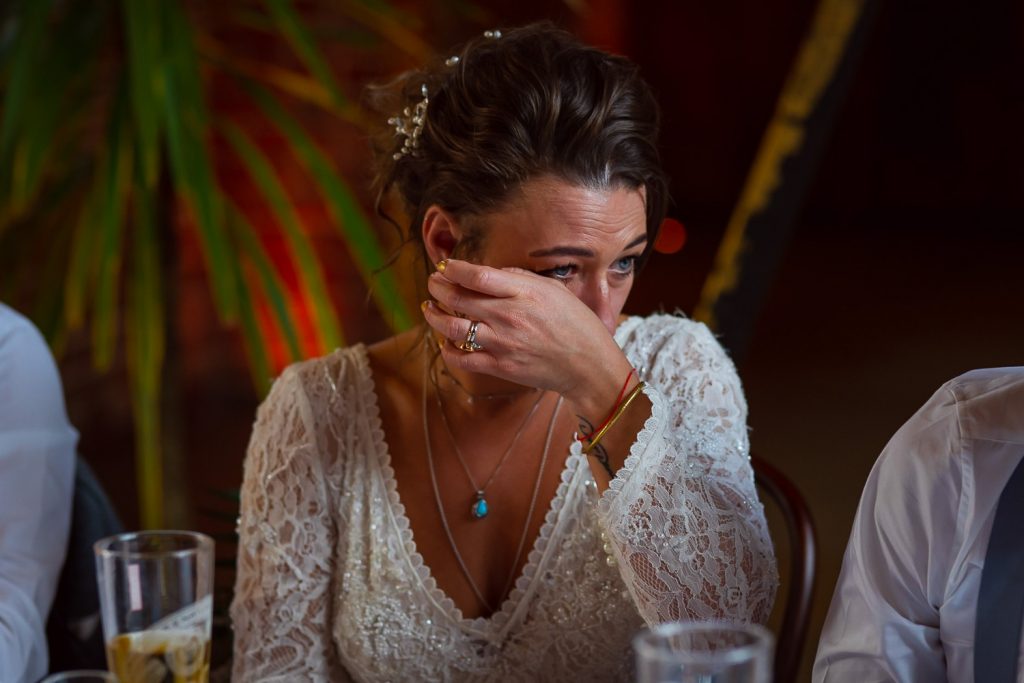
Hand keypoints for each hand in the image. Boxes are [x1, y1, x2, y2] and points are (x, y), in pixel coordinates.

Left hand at [422, 259, 632, 406]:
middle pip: (459, 298)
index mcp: (524, 293)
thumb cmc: (577, 325)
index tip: (444, 266)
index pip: (477, 276)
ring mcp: (502, 343)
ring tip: (429, 308)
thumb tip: (494, 273)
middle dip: (438, 287)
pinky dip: (448, 349)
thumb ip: (522, 278)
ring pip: (453, 327)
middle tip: (433, 283)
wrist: (589, 366)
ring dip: (435, 316)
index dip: (454, 269)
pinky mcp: (500, 367)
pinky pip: (463, 358)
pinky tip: (445, 341)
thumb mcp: (555, 290)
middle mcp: (509, 316)